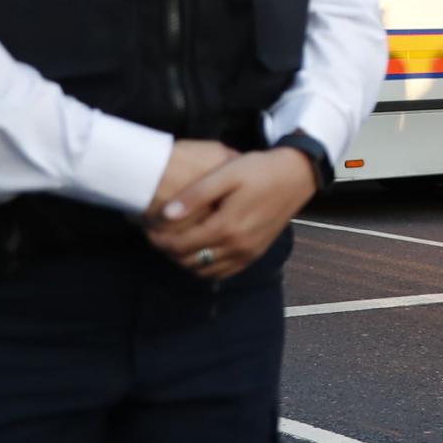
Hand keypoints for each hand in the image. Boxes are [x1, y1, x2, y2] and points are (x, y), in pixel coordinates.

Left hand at [145, 147, 316, 282]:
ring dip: (185, 261)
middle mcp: (237, 246)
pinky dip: (205, 267)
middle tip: (157, 236)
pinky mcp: (254, 253)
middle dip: (168, 251)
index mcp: (227, 227)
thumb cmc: (258, 170)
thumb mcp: (226, 174)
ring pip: (204, 271)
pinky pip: (223, 272)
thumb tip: (166, 215)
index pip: (180, 245)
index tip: (147, 229)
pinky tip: (198, 251)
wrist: (295, 176)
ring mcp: (248, 253)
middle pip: (189, 261)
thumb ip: (195, 195)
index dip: (159, 240)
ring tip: (175, 242)